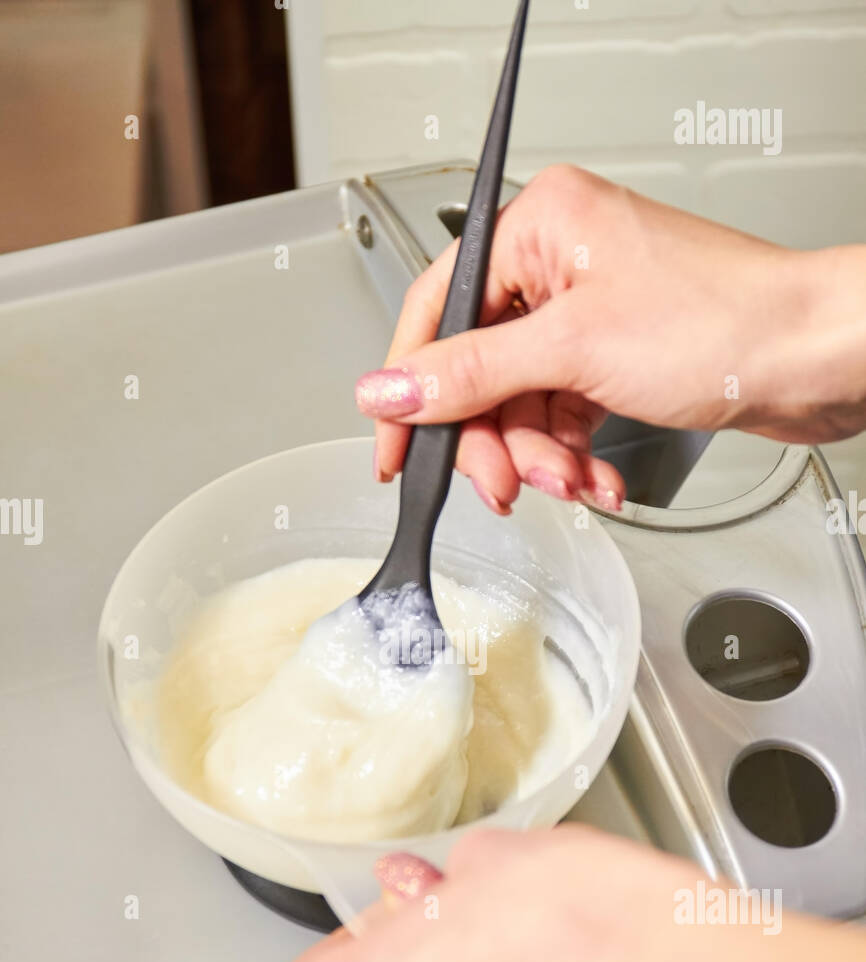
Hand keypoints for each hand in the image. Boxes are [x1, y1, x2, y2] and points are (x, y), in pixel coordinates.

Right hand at [355, 164, 865, 513]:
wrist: (813, 358)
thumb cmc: (725, 322)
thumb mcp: (572, 350)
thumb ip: (470, 374)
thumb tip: (390, 388)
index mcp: (540, 225)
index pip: (439, 308)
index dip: (411, 385)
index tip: (392, 445)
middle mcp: (561, 262)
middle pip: (481, 370)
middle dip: (497, 440)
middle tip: (503, 485)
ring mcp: (590, 312)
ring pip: (523, 404)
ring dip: (543, 458)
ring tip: (571, 482)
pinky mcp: (616, 355)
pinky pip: (564, 415)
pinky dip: (575, 456)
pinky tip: (598, 480)